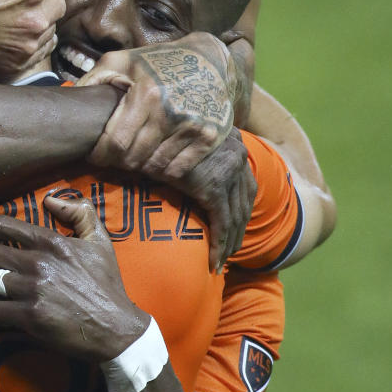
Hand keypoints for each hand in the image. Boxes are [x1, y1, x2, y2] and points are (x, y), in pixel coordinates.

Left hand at [0, 193, 148, 363]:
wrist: (116, 328)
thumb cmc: (107, 285)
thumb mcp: (100, 241)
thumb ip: (79, 212)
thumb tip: (49, 201)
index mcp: (51, 242)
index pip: (2, 225)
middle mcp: (38, 263)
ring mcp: (33, 290)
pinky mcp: (30, 317)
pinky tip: (7, 312)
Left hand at [78, 33, 237, 178]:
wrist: (209, 59)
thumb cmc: (157, 62)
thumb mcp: (121, 61)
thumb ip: (93, 79)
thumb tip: (71, 100)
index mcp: (146, 93)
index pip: (116, 142)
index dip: (101, 155)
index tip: (95, 157)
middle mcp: (170, 112)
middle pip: (134, 158)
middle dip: (118, 162)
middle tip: (113, 157)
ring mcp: (193, 126)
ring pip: (155, 167)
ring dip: (140, 166)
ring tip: (134, 157)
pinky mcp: (210, 137)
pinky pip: (178, 170)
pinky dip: (163, 170)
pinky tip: (155, 158)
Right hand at [165, 130, 256, 271]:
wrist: (144, 129)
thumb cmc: (158, 137)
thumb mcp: (185, 145)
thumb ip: (197, 157)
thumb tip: (193, 173)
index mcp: (233, 143)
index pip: (246, 186)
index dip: (241, 211)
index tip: (234, 230)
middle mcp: (237, 154)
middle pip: (245, 202)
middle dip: (238, 231)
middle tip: (229, 253)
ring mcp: (227, 171)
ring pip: (236, 217)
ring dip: (230, 242)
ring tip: (221, 262)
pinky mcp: (213, 187)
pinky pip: (222, 223)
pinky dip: (219, 245)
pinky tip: (214, 262)